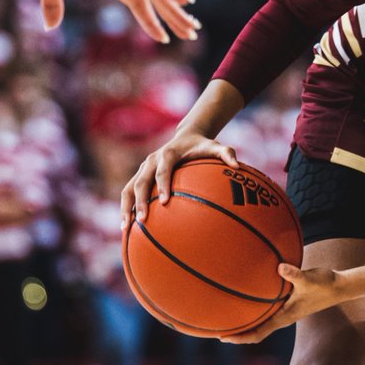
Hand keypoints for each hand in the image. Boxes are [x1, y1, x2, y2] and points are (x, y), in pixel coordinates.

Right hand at [120, 131, 239, 226]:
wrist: (186, 137)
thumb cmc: (203, 146)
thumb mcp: (215, 146)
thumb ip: (226, 154)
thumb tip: (238, 166)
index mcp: (168, 153)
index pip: (163, 169)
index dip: (163, 184)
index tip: (166, 201)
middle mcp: (151, 160)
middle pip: (141, 181)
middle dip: (141, 200)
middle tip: (143, 219)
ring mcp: (143, 169)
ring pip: (129, 188)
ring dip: (126, 207)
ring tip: (126, 227)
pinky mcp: (139, 176)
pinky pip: (128, 193)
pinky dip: (126, 208)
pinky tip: (127, 228)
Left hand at [220, 263, 348, 343]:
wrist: (340, 287)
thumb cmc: (325, 284)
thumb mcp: (309, 278)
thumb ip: (294, 274)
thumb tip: (280, 267)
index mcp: (284, 317)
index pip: (257, 334)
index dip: (240, 338)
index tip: (223, 338)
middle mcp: (283, 317)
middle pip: (255, 332)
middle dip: (237, 334)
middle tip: (217, 332)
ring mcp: (286, 311)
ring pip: (261, 323)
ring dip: (245, 323)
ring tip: (228, 317)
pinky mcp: (290, 303)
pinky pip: (268, 311)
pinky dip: (257, 310)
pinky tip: (251, 298)